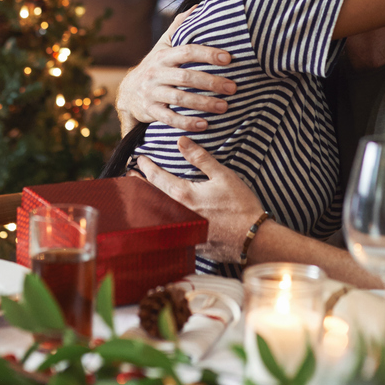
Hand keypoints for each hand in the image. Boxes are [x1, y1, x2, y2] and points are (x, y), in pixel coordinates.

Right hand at [115, 12, 236, 132]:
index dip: (208, 54)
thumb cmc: (155, 67)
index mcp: (164, 55)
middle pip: (186, 77)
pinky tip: (204, 125)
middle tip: (233, 88)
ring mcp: (152, 93)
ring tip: (224, 107)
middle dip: (212, 82)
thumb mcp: (163, 46)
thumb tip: (199, 6)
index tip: (229, 59)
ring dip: (204, 103)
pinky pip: (170, 118)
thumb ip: (179, 27)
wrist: (127, 93)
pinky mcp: (151, 111)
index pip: (187, 51)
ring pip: (180, 99)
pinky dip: (187, 123)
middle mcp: (157, 73)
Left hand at [135, 138, 263, 262]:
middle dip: (139, 185)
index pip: (157, 178)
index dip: (147, 167)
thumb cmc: (240, 206)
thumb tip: (181, 141)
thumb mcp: (223, 176)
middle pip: (151, 198)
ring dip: (147, 203)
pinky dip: (160, 221)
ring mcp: (183, 230)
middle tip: (130, 176)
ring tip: (140, 194)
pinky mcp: (190, 243)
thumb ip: (200, 158)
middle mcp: (178, 214)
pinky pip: (169, 230)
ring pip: (157, 215)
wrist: (254, 239)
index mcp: (184, 195)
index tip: (139, 159)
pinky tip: (161, 218)